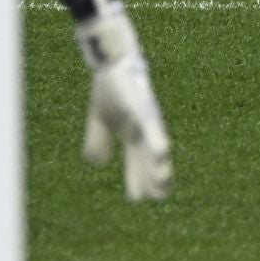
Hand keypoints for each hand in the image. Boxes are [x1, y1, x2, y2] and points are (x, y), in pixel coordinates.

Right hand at [74, 0, 171, 201]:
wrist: (112, 61)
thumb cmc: (111, 86)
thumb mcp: (100, 119)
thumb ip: (98, 140)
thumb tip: (97, 164)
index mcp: (132, 133)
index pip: (135, 162)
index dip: (136, 179)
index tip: (138, 198)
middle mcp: (143, 130)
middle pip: (149, 161)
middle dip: (153, 180)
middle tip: (158, 198)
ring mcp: (146, 120)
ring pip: (154, 150)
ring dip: (157, 169)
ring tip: (162, 188)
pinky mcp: (144, 109)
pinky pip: (152, 128)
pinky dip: (155, 142)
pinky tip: (161, 156)